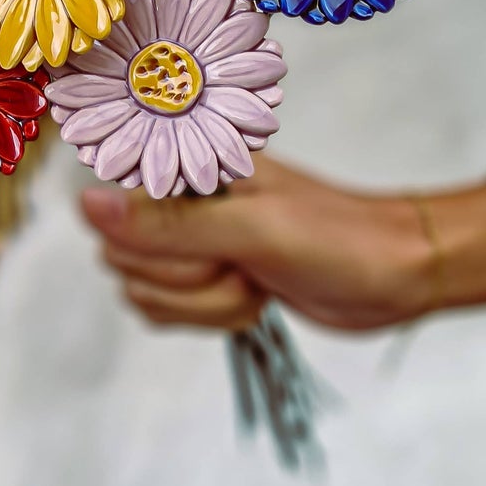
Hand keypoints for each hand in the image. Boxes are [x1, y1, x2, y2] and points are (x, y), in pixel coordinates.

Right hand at [79, 158, 485, 334]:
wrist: (400, 273)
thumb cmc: (340, 239)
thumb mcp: (252, 231)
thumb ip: (166, 223)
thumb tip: (85, 205)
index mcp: (189, 167)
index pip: (117, 215)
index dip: (160, 247)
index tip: (214, 247)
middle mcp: (183, 201)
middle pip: (126, 260)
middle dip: (188, 281)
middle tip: (245, 263)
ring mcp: (196, 242)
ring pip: (146, 294)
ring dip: (206, 304)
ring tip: (256, 280)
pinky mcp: (209, 279)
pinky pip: (168, 312)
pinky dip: (212, 317)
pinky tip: (255, 296)